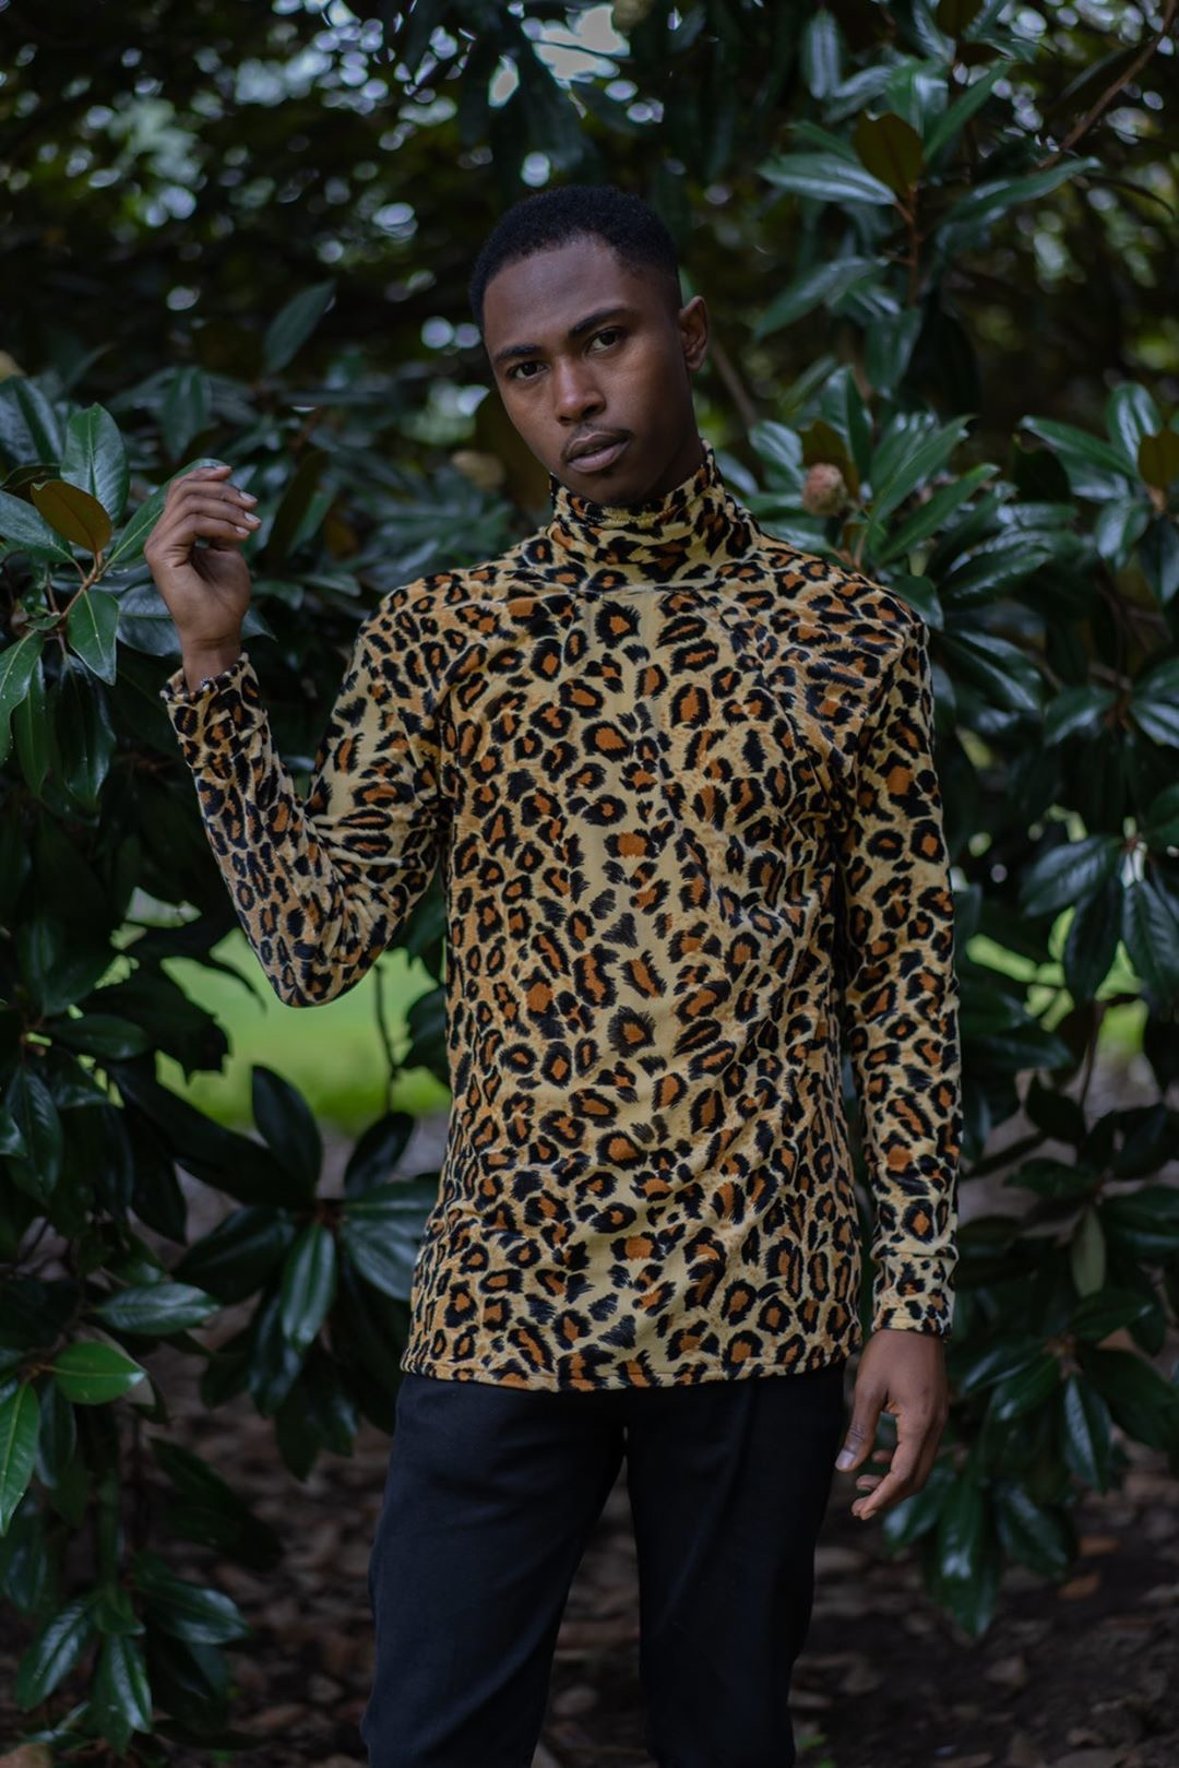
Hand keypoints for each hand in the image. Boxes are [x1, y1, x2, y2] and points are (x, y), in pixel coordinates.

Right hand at [144, 463, 258, 680]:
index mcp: (172, 533)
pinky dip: (222, 524)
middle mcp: (159, 536)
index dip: (205, 474)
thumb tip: (233, 495)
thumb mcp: (228, 551)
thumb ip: (223, 524)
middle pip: (185, 489)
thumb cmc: (224, 598)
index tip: (233, 472)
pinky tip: (242, 536)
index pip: (180, 489)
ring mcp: (156, 545)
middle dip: (223, 491)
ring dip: (228, 509)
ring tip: (252, 525)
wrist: (219, 631)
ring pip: (190, 502)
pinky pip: (192, 522)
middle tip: (252, 505)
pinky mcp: (161, 555)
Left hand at [834, 1328, 948, 1520]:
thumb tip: (845, 1468)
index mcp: (919, 1423)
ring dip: (894, 1480)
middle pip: (916, 1477)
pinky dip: (901, 1459)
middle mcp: (935, 1426)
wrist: (915, 1317)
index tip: (862, 1511)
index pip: (903, 1475)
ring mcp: (939, 1418)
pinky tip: (880, 1458)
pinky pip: (921, 1447)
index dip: (882, 1497)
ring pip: (920, 1465)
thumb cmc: (889, 1350)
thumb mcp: (867, 1389)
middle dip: (889, 1496)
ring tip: (863, 1486)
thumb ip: (860, 1431)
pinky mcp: (935, 1410)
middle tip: (859, 1508)